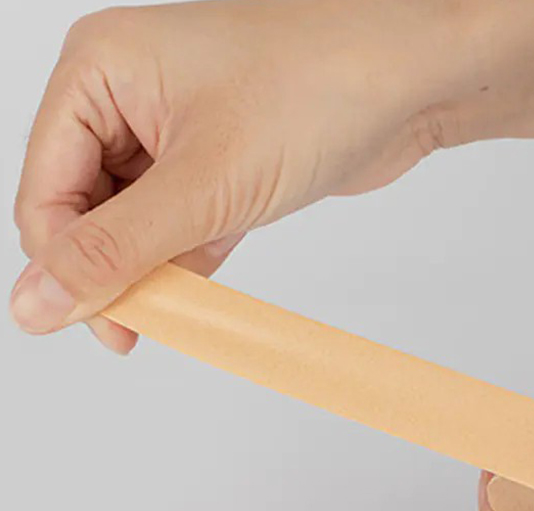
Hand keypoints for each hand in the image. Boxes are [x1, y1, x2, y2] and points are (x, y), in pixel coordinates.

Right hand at [10, 0, 473, 352]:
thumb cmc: (317, 88)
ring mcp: (179, 133)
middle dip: (111, 271)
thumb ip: (116, 248)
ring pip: (137, 224)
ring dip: (153, 272)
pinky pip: (183, 225)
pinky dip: (190, 262)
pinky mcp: (222, 165)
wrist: (411, 80)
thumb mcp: (203, 182)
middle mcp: (130, 98)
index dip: (64, 266)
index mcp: (100, 72)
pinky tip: (201, 294)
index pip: (44, 190)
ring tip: (177, 313)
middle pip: (87, 210)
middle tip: (139, 330)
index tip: (100, 324)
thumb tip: (36, 304)